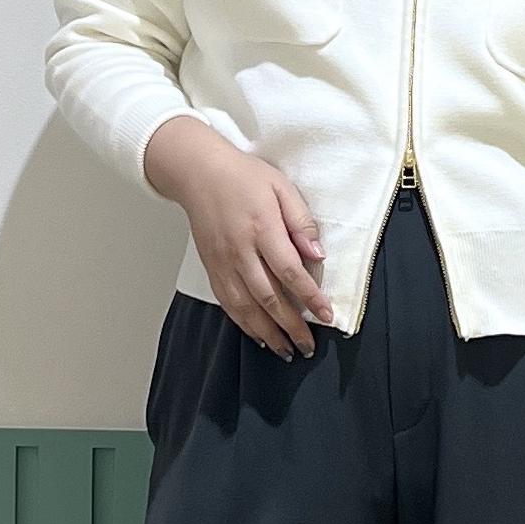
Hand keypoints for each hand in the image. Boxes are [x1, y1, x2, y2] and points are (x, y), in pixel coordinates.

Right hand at [144, 118, 333, 358]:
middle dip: (291, 326)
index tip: (326, 315)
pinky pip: (228, 304)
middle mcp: (240, 251)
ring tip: (286, 351)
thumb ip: (301, 222)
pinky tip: (259, 336)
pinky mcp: (212, 269)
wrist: (198, 172)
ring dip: (268, 333)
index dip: (310, 297)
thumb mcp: (281, 187)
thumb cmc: (242, 176)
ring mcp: (223, 263)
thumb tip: (317, 255)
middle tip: (308, 346)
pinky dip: (245, 324)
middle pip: (269, 297)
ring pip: (246, 308)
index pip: (290, 271)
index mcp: (262, 228)